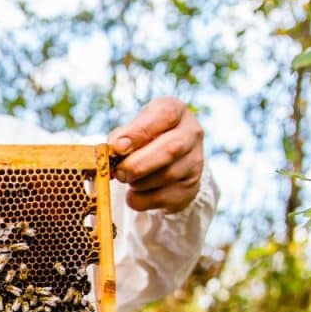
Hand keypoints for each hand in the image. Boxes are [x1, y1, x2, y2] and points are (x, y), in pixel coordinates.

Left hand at [109, 97, 204, 212]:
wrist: (165, 160)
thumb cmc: (143, 139)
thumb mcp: (132, 128)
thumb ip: (122, 135)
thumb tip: (115, 148)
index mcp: (176, 111)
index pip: (165, 114)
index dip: (138, 132)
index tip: (117, 147)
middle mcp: (192, 134)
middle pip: (171, 149)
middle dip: (138, 164)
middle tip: (118, 172)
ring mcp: (195, 163)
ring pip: (166, 177)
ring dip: (138, 183)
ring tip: (128, 178)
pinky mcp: (190, 188)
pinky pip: (163, 198)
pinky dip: (141, 199)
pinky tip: (136, 192)